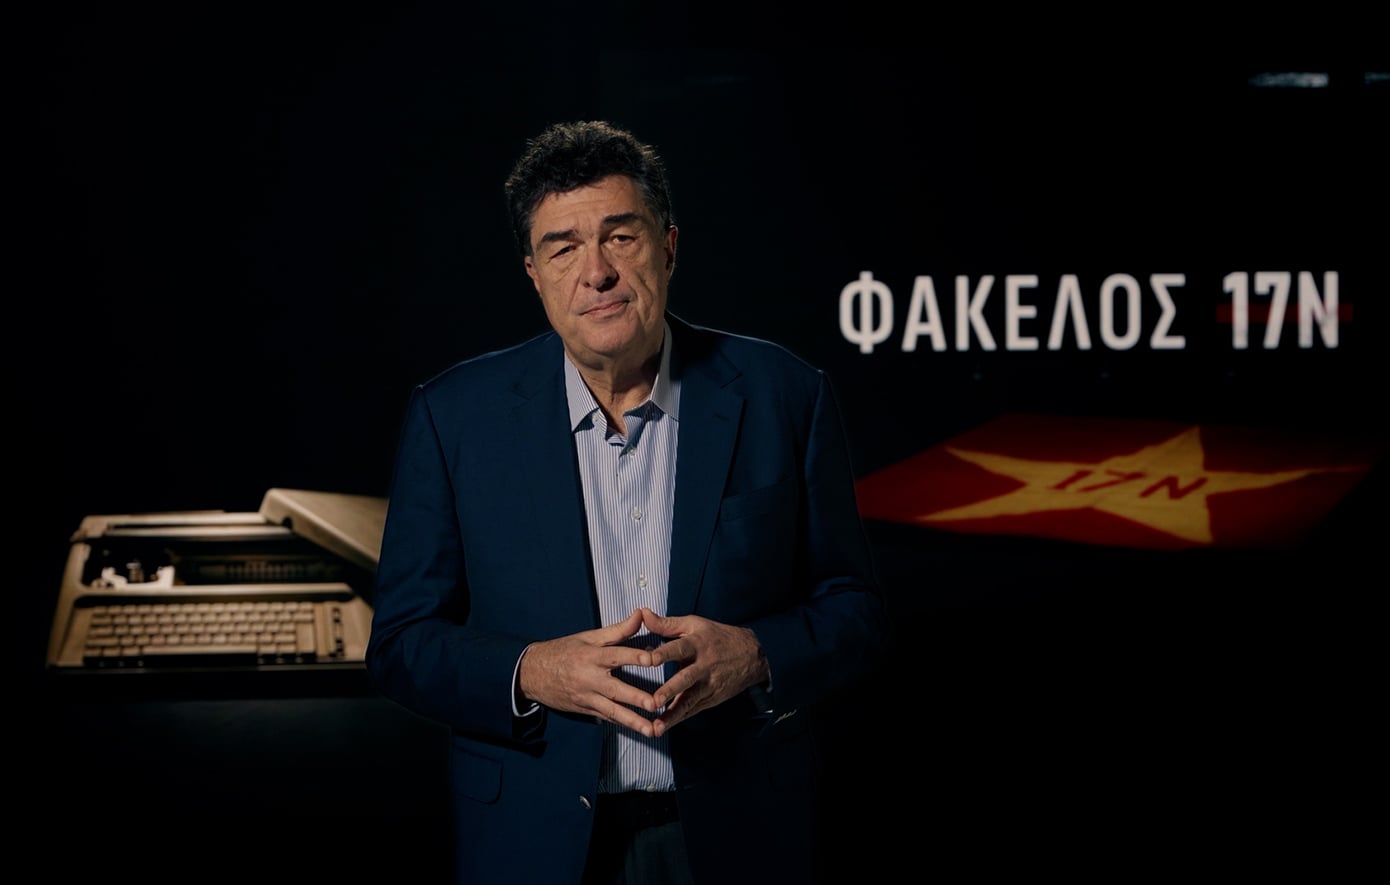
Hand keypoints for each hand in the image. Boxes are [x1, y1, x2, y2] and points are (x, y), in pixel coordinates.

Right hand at [517, 609, 659, 737]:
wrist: (532, 673)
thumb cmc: (563, 651)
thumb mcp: (588, 637)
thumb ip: (618, 629)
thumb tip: (641, 614)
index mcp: (591, 656)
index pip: (616, 654)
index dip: (634, 656)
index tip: (652, 659)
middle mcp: (590, 679)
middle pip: (615, 689)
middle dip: (636, 698)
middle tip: (655, 703)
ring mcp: (587, 697)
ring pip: (612, 711)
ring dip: (634, 722)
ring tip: (652, 730)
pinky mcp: (586, 710)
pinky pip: (607, 718)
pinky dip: (623, 724)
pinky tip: (640, 730)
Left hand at [641, 608, 769, 735]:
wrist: (752, 656)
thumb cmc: (716, 637)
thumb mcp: (694, 624)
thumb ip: (666, 623)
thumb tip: (642, 612)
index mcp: (697, 644)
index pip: (679, 648)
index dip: (664, 653)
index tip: (648, 660)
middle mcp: (703, 666)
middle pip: (685, 679)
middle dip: (669, 691)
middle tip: (653, 701)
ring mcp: (708, 685)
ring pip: (689, 701)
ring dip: (672, 715)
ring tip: (656, 727)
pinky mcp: (710, 699)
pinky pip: (692, 710)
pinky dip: (678, 720)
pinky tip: (663, 728)